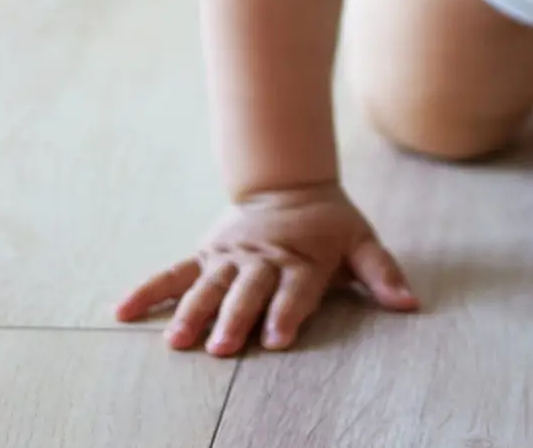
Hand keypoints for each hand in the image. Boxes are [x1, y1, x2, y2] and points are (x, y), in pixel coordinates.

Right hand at [113, 184, 416, 355]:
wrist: (289, 184)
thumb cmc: (330, 224)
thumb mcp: (362, 241)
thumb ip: (382, 274)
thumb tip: (410, 304)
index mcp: (301, 258)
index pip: (295, 289)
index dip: (288, 312)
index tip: (279, 337)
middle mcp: (263, 259)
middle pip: (247, 292)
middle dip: (235, 319)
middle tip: (223, 348)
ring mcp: (229, 257)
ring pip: (207, 286)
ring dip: (192, 313)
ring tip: (177, 341)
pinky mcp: (205, 254)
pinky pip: (172, 273)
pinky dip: (148, 291)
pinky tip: (123, 312)